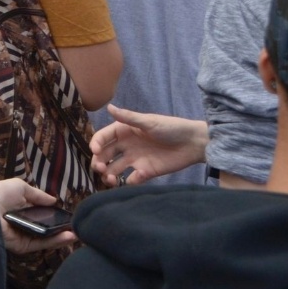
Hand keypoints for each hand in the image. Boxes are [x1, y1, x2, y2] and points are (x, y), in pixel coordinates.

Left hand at [0, 178, 75, 254]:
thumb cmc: (0, 194)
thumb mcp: (20, 187)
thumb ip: (38, 195)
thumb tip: (53, 199)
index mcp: (19, 210)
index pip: (40, 214)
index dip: (52, 214)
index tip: (66, 214)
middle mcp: (22, 224)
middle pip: (45, 228)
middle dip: (60, 227)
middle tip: (76, 225)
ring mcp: (22, 236)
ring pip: (46, 238)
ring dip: (62, 236)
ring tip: (77, 232)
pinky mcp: (22, 246)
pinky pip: (41, 244)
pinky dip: (56, 241)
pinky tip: (69, 236)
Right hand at [91, 105, 208, 186]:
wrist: (193, 144)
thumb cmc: (170, 128)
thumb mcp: (149, 122)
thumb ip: (128, 118)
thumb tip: (108, 107)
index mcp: (124, 131)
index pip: (103, 138)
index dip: (96, 144)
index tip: (94, 151)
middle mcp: (126, 146)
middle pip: (105, 155)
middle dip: (98, 162)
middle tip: (99, 168)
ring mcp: (135, 160)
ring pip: (114, 169)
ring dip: (108, 175)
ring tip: (110, 180)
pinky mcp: (146, 172)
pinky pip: (132, 179)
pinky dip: (130, 181)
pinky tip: (136, 177)